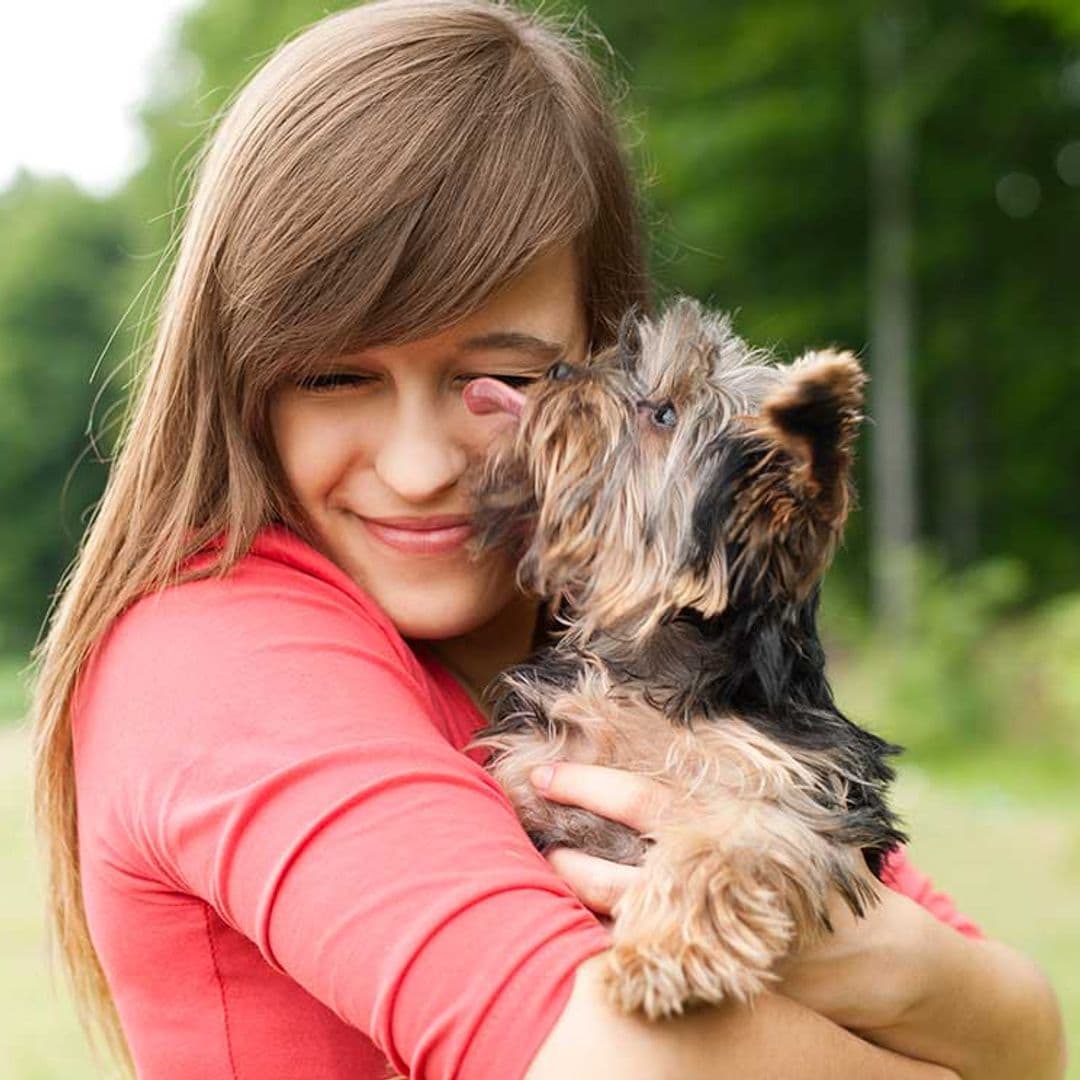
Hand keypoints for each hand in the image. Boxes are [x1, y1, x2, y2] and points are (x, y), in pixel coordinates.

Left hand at [530, 761, 929, 1031]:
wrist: (877, 956)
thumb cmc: (825, 869)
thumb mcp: (788, 812)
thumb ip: (738, 782)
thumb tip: (681, 739)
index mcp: (724, 832)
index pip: (640, 804)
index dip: (587, 786)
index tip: (542, 774)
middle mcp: (710, 886)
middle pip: (618, 876)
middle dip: (567, 861)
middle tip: (532, 843)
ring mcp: (709, 942)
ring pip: (625, 923)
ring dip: (582, 901)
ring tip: (551, 876)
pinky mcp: (713, 982)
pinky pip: (650, 960)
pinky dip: (615, 943)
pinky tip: (587, 927)